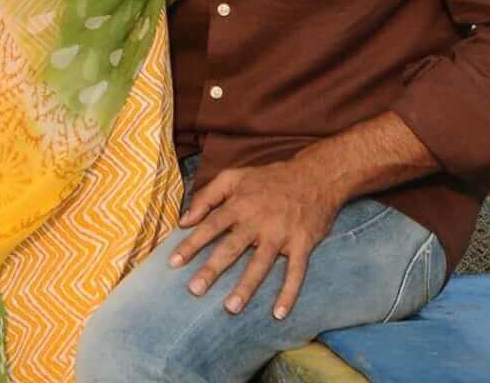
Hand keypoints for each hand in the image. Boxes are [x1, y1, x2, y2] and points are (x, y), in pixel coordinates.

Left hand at [167, 160, 341, 320]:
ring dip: (246, 287)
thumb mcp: (234, 177)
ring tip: (231, 308)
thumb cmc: (269, 178)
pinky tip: (278, 313)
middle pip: (231, 248)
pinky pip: (296, 272)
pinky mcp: (303, 244)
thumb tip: (183, 220)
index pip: (210, 226)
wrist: (316, 176)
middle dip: (212, 269)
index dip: (191, 244)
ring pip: (260, 264)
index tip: (174, 263)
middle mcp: (258, 221)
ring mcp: (281, 234)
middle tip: (195, 290)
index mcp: (239, 205)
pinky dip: (288, 293)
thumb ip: (206, 196)